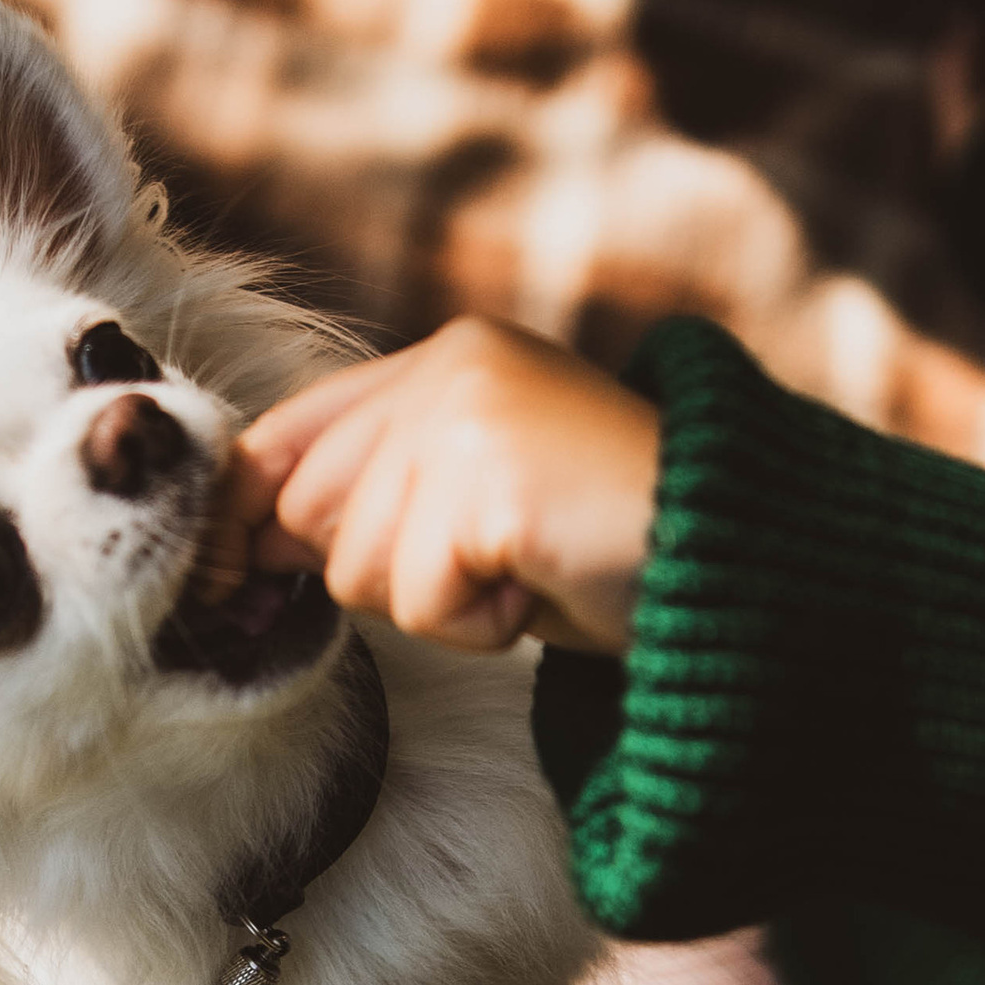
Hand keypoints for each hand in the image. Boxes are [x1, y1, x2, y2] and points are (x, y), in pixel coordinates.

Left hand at [217, 319, 659, 655]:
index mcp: (450, 358)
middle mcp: (451, 367)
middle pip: (309, 510)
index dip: (257, 515)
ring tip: (530, 574)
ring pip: (358, 566)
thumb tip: (243, 544)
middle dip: (381, 571)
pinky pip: (420, 600)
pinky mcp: (490, 477)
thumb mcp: (484, 505)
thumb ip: (382, 496)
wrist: (745, 565)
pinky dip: (481, 626)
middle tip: (489, 570)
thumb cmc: (619, 552)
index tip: (240, 575)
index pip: (289, 436)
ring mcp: (470, 414)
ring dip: (441, 605)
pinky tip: (546, 588)